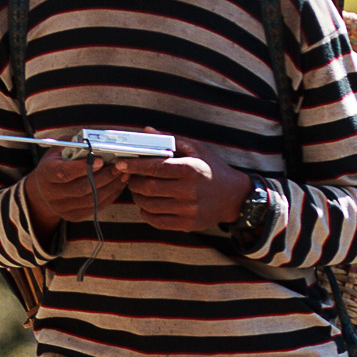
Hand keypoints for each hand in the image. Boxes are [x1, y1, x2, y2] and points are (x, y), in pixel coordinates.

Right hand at [23, 151, 131, 240]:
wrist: (45, 188)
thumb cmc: (57, 163)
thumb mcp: (60, 149)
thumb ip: (76, 145)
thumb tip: (97, 142)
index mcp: (46, 173)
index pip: (64, 172)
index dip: (82, 167)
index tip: (100, 160)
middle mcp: (51, 193)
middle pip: (81, 188)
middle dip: (103, 177)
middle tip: (119, 167)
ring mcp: (62, 207)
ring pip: (91, 200)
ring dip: (110, 187)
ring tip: (122, 174)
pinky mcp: (73, 216)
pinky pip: (95, 208)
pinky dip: (110, 196)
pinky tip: (117, 185)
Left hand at [115, 139, 251, 232]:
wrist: (235, 196)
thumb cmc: (212, 169)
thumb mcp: (196, 149)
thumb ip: (170, 140)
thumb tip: (146, 131)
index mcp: (190, 169)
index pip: (155, 167)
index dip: (134, 166)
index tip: (121, 164)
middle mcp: (190, 190)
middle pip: (149, 188)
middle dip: (134, 182)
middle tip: (130, 177)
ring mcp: (189, 210)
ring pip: (150, 205)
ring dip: (138, 197)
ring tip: (138, 190)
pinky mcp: (188, 224)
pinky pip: (157, 221)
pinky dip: (146, 213)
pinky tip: (146, 205)